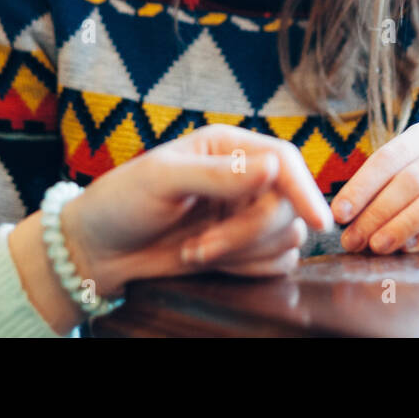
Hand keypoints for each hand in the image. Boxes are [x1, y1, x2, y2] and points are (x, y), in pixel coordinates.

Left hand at [9, 125, 332, 332]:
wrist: (99, 250)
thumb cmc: (122, 203)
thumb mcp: (162, 180)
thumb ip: (218, 175)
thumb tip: (273, 167)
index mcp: (229, 147)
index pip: (285, 161)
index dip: (305, 188)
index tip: (319, 219)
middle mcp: (245, 178)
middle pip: (287, 206)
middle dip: (247, 234)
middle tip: (202, 247)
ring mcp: (246, 215)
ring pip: (286, 237)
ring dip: (243, 254)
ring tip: (196, 251)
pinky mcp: (245, 249)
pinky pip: (276, 263)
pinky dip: (246, 270)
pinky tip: (206, 261)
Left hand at [331, 117, 418, 253]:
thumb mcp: (409, 168)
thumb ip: (381, 185)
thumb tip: (345, 216)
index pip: (390, 157)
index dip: (361, 186)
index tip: (339, 214)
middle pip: (413, 179)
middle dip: (378, 211)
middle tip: (353, 239)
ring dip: (403, 224)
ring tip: (378, 245)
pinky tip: (408, 249)